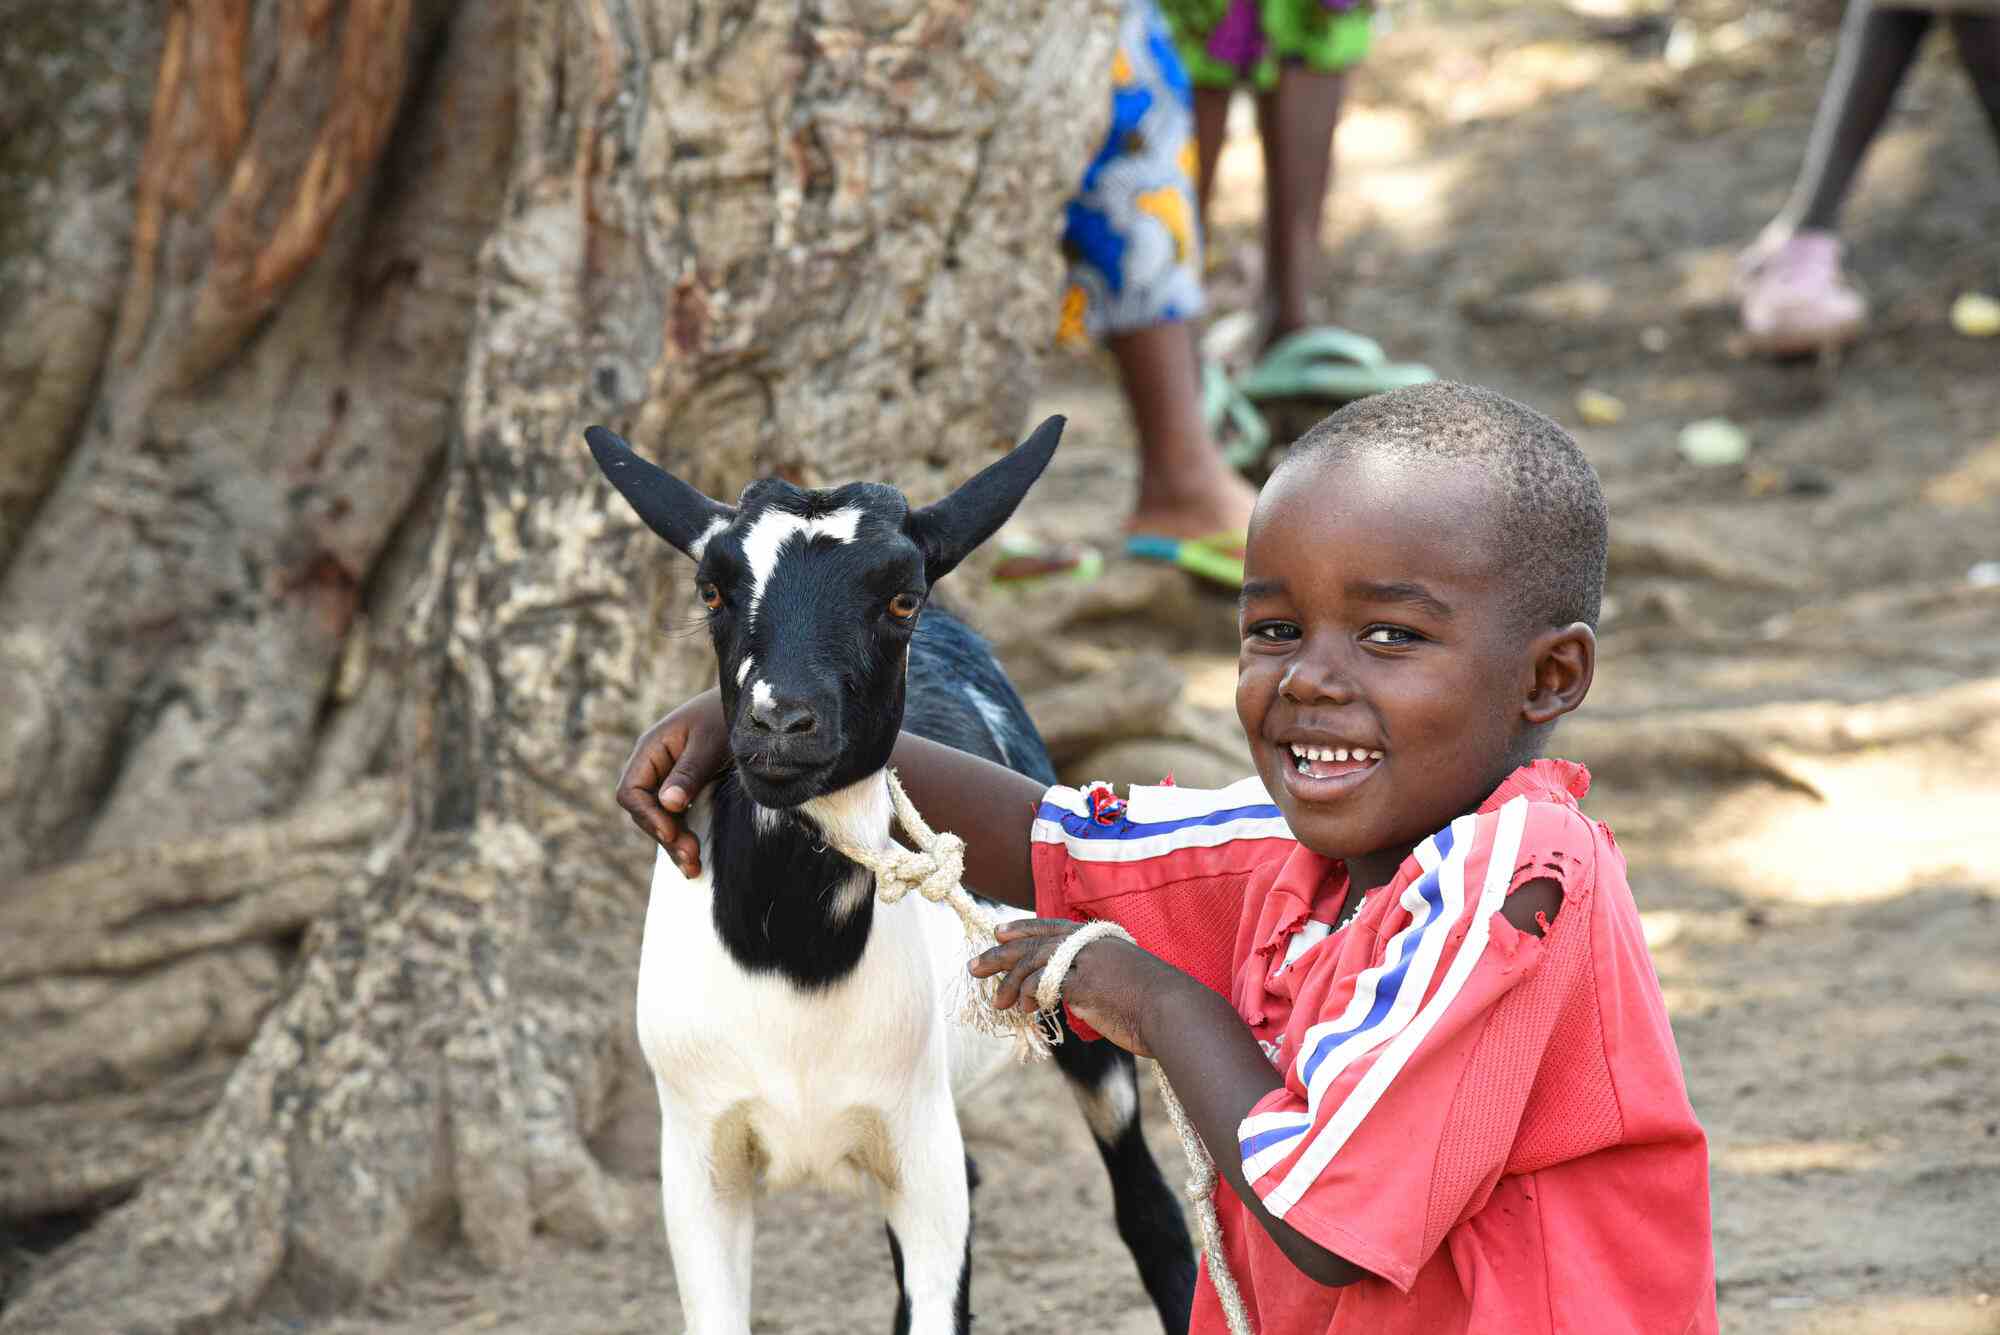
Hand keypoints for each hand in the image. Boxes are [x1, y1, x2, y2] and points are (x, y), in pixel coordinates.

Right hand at [614, 688, 728, 875]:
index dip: (647, 816)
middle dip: (665, 836)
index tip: (670, 833)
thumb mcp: (710, 743)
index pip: (631, 791)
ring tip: (694, 868)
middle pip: (645, 811)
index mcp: (651, 749)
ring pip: (662, 819)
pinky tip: (695, 858)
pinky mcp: (687, 790)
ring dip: (675, 844)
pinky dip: (685, 837)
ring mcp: (670, 779)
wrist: (751, 706)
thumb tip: (668, 804)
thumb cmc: (727, 716)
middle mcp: (655, 766)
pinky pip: (678, 818)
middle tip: (691, 858)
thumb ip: (689, 772)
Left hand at [969, 919, 1162, 1057]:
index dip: (1024, 928)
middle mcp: (1090, 944)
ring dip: (1008, 982)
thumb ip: (1097, 977)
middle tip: (974, 967)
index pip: (1054, 926)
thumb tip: (1072, 994)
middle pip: (1035, 942)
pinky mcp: (1082, 984)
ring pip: (1033, 962)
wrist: (1176, 1012)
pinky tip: (1025, 1009)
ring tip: (996, 1002)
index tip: (999, 932)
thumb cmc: (1157, 1004)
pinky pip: (1043, 984)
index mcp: (1101, 938)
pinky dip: (1028, 994)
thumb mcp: (1126, 979)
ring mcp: (1086, 962)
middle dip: (1001, 955)